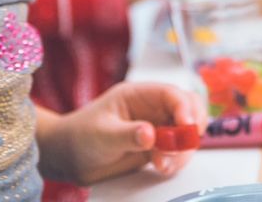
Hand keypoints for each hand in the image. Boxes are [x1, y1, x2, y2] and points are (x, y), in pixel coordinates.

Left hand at [37, 83, 206, 184]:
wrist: (70, 158)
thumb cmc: (80, 137)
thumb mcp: (102, 135)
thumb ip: (127, 135)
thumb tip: (151, 134)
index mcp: (139, 95)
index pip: (171, 94)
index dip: (184, 108)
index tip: (187, 127)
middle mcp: (152, 109)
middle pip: (188, 109)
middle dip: (191, 128)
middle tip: (183, 147)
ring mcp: (156, 128)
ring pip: (186, 132)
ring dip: (183, 149)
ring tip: (164, 164)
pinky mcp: (157, 148)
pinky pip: (177, 151)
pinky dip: (177, 160)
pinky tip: (162, 167)